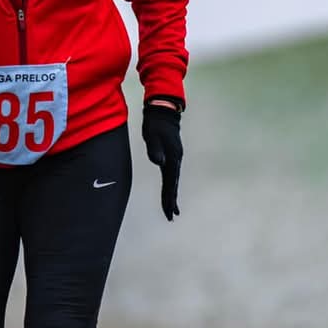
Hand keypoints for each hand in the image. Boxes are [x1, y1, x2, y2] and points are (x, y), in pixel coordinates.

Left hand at [141, 101, 182, 220]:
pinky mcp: (172, 155)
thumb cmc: (155, 124)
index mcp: (172, 157)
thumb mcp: (152, 136)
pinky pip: (171, 175)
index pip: (170, 182)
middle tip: (171, 216)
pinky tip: (169, 190)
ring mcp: (175, 158)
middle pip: (174, 184)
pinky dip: (170, 185)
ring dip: (172, 195)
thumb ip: (155, 149)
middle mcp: (176, 160)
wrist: (162, 111)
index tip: (169, 211)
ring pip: (173, 180)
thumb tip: (159, 162)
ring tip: (172, 209)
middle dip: (172, 201)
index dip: (169, 197)